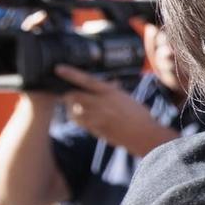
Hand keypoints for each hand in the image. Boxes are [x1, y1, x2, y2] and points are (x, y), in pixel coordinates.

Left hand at [51, 67, 171, 156]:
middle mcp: (102, 105)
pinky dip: (81, 120)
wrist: (145, 136)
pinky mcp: (96, 130)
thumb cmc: (140, 116)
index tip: (59, 69)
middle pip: (74, 97)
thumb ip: (115, 91)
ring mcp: (97, 118)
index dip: (71, 74)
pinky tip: (88, 119)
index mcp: (111, 93)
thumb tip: (110, 83)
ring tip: (79, 109)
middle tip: (67, 94)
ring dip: (73, 109)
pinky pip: (82, 124)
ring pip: (75, 112)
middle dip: (68, 95)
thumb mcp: (128, 98)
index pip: (87, 80)